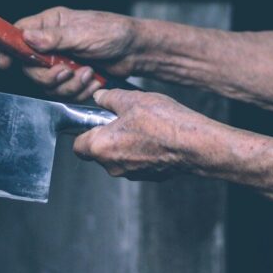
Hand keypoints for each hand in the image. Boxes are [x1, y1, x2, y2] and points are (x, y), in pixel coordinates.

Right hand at [0, 7, 141, 100]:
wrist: (136, 51)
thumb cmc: (113, 32)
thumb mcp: (83, 32)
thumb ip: (54, 37)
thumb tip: (27, 37)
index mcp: (51, 24)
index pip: (18, 34)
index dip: (9, 49)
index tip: (4, 63)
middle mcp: (52, 43)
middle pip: (30, 67)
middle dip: (49, 75)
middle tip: (66, 71)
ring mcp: (62, 61)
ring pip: (48, 84)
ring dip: (69, 85)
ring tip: (88, 73)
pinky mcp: (72, 77)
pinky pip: (64, 93)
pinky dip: (80, 91)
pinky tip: (94, 81)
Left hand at [73, 89, 215, 179]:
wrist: (194, 144)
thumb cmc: (163, 122)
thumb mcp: (132, 99)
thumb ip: (110, 98)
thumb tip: (100, 97)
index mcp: (101, 146)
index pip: (78, 146)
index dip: (84, 132)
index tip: (95, 121)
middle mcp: (113, 165)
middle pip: (99, 152)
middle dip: (108, 136)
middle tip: (124, 118)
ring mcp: (132, 173)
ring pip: (119, 157)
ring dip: (126, 143)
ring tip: (144, 125)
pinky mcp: (150, 176)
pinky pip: (138, 162)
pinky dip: (142, 151)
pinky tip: (157, 136)